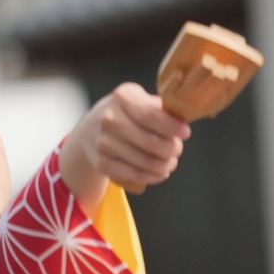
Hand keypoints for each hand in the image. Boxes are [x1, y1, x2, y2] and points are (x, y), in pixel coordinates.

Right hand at [60, 82, 190, 208]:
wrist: (88, 132)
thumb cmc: (122, 113)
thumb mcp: (136, 99)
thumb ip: (158, 106)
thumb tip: (181, 120)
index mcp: (121, 98)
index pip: (150, 116)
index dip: (171, 127)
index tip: (185, 133)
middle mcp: (109, 119)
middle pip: (151, 142)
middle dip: (172, 149)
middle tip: (177, 149)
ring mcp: (104, 143)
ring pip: (146, 162)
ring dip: (165, 165)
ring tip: (170, 162)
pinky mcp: (102, 163)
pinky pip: (136, 174)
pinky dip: (153, 176)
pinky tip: (160, 172)